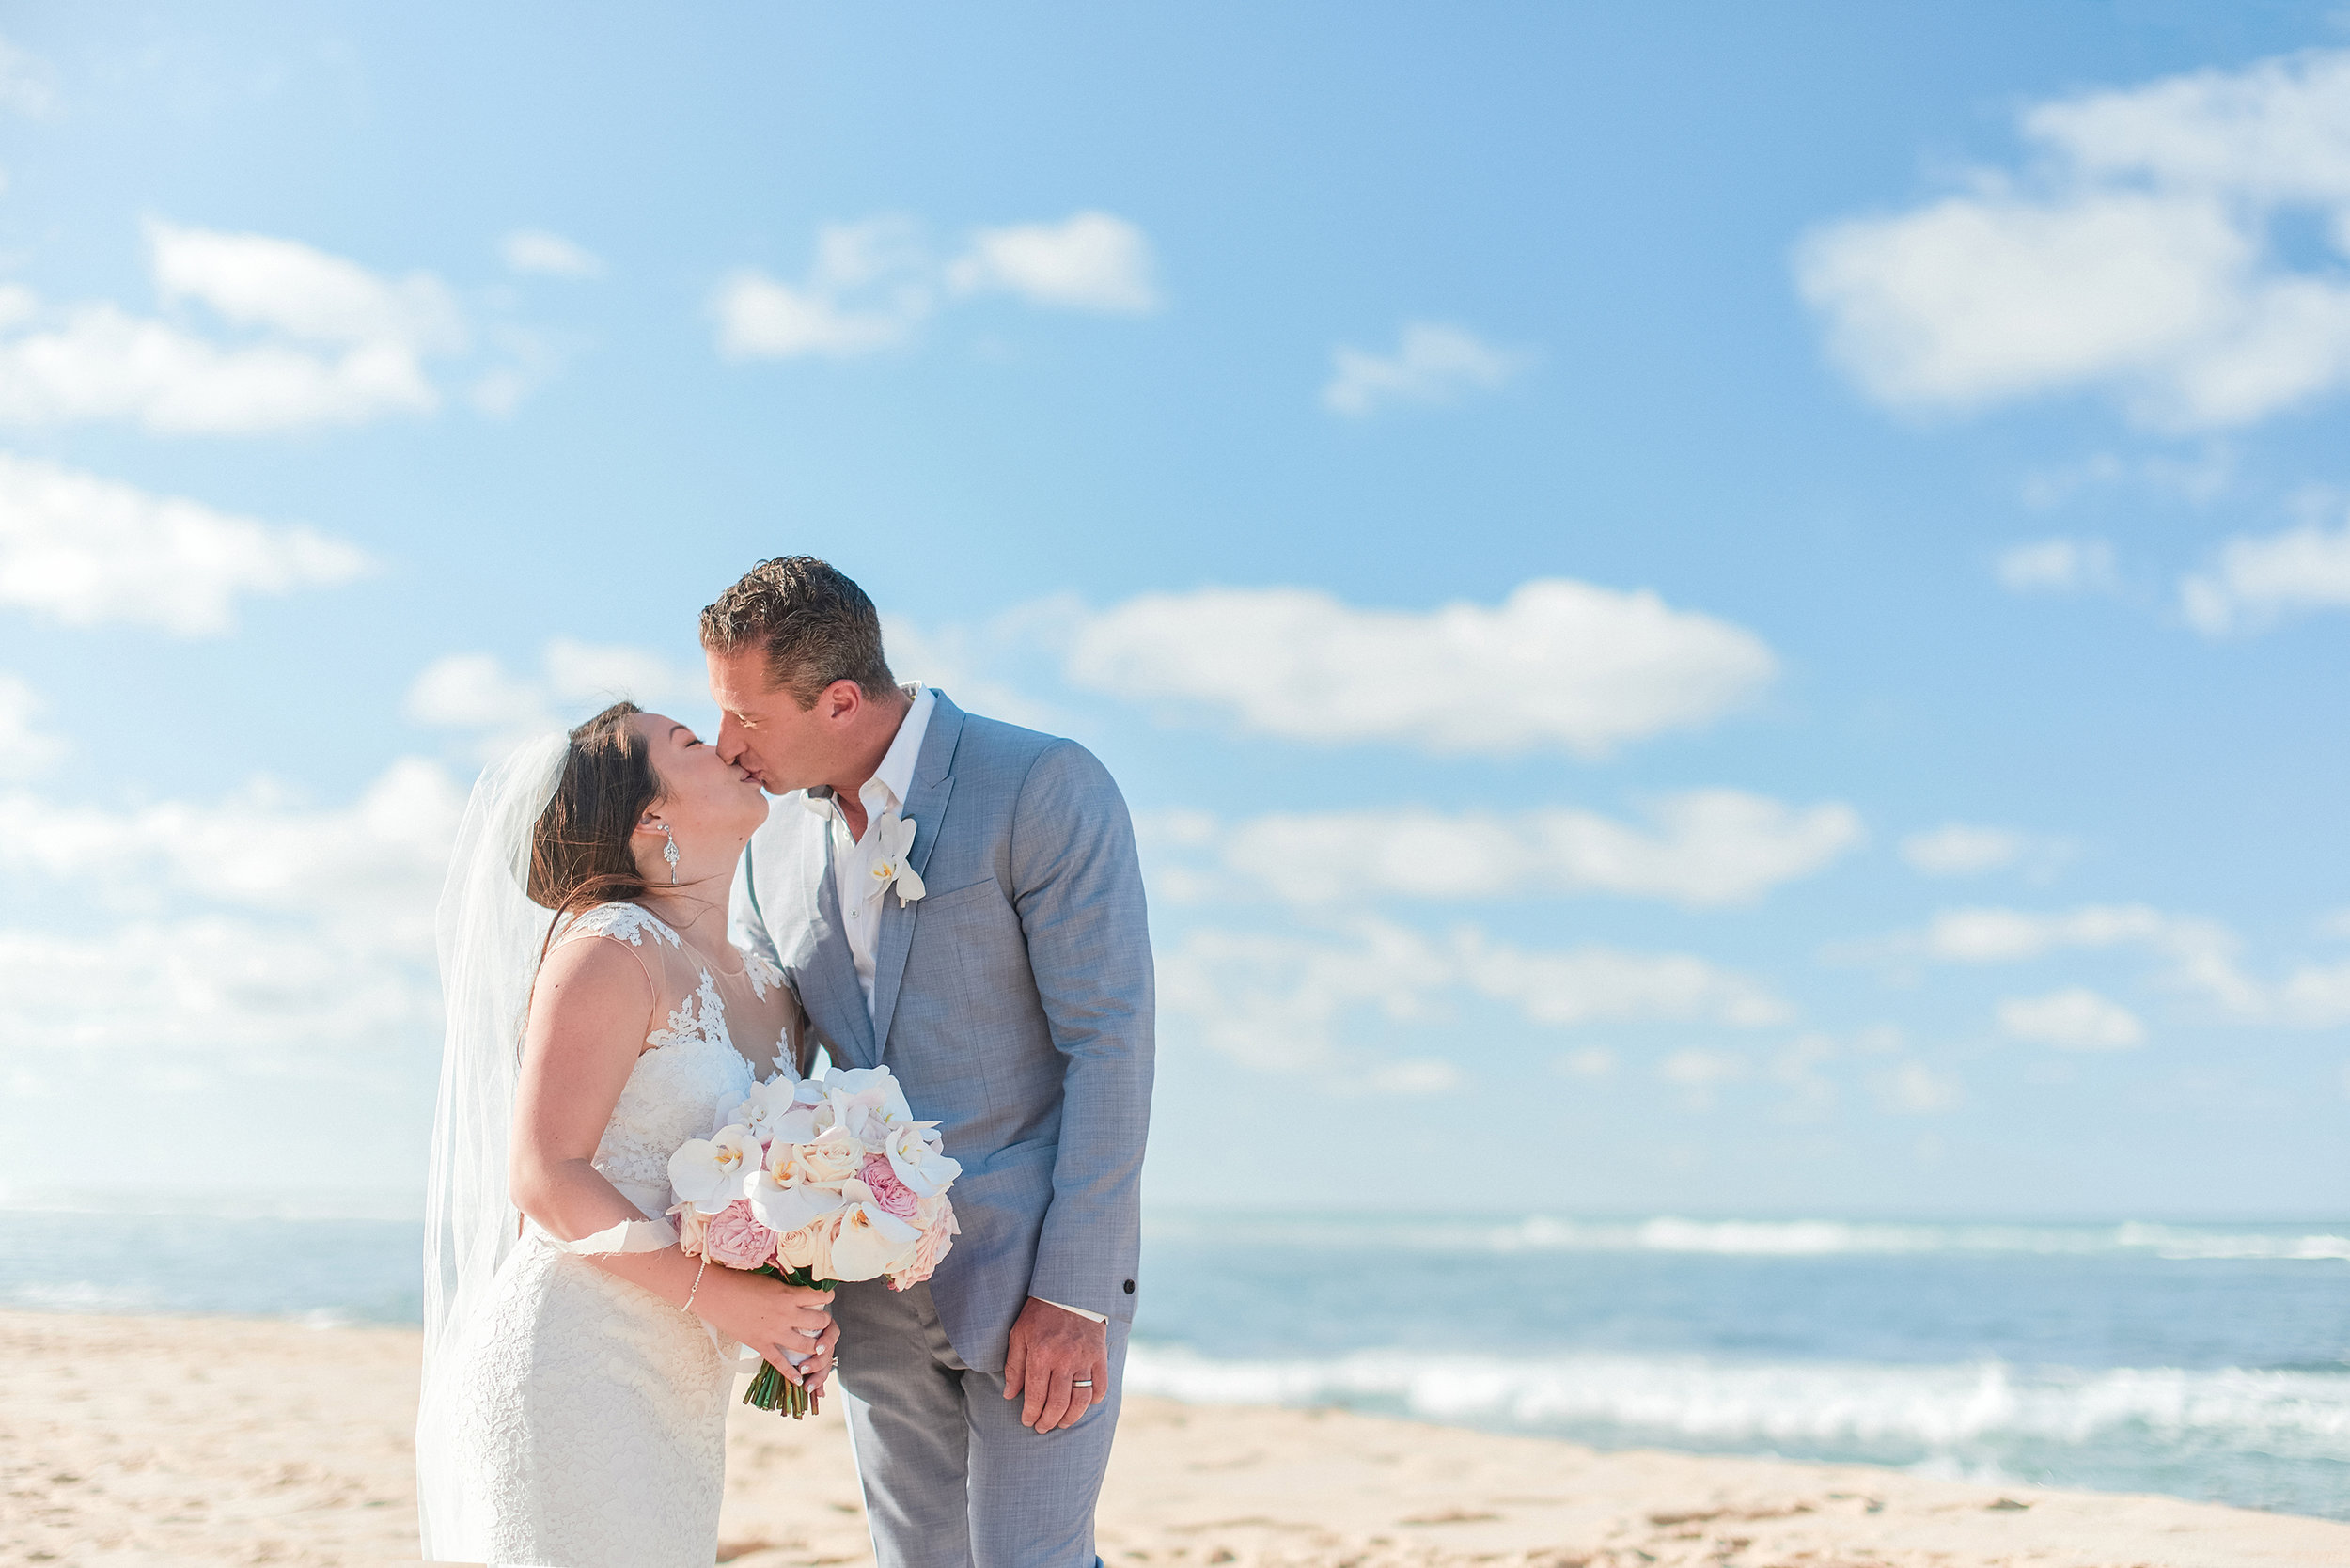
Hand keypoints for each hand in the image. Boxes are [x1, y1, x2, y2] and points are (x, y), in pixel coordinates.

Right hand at [696, 1266, 834, 1387]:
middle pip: (819, 1322)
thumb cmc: (740, 1281)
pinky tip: (799, 1379)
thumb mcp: (770, 1280)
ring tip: (817, 1345)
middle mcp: (786, 1315)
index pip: (821, 1297)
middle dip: (825, 1322)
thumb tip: (800, 1292)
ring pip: (807, 1346)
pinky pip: (781, 1363)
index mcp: (789, 1295)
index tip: (827, 1298)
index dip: (827, 1297)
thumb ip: (786, 1289)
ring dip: (816, 1346)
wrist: (715, 1294)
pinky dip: (791, 1373)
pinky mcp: (761, 1345)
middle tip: (823, 1321)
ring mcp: (774, 1332)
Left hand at [1002, 1296, 1106, 1431]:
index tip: (1027, 1421)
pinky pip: (1101, 1386)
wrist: (1069, 1290)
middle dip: (1048, 1420)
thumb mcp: (1019, 1334)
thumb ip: (1014, 1366)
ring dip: (1070, 1417)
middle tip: (1042, 1427)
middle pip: (1058, 1403)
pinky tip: (1085, 1404)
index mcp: (1041, 1354)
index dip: (1031, 1413)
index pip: (1035, 1395)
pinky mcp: (1100, 1356)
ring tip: (1062, 1423)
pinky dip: (1094, 1399)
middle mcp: (1064, 1360)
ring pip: (1080, 1400)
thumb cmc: (1039, 1313)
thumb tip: (1009, 1395)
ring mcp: (1085, 1359)